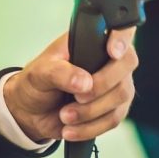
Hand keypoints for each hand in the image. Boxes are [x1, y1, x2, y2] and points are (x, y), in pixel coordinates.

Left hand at [3, 29, 136, 143]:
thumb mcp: (39, 73)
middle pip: (126, 65)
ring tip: (65, 115)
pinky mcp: (114, 108)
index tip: (112, 52)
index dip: (121, 38)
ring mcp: (114, 83)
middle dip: (101, 86)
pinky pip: (114, 119)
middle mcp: (107, 59)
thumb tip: (84, 82)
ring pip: (121, 96)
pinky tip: (71, 128)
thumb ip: (59, 72)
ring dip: (91, 112)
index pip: (118, 28)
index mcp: (89, 40)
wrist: (32, 112)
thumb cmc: (36, 83)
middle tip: (77, 97)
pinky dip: (91, 127)